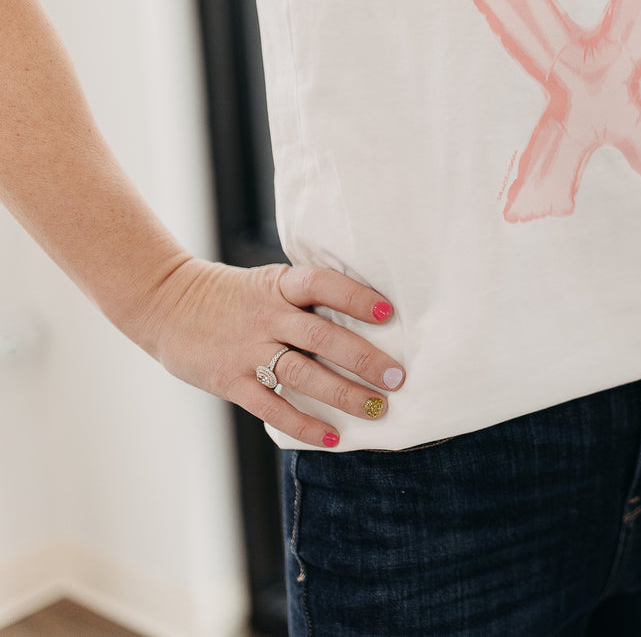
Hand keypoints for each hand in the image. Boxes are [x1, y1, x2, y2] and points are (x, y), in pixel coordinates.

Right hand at [135, 258, 404, 447]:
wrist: (164, 302)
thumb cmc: (233, 296)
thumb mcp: (268, 283)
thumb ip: (305, 299)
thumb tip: (368, 317)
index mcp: (279, 285)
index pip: (322, 285)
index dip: (355, 297)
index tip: (388, 313)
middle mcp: (266, 316)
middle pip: (322, 336)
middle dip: (364, 358)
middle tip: (396, 377)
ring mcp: (245, 349)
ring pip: (302, 374)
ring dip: (344, 394)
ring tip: (377, 409)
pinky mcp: (228, 380)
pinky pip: (271, 406)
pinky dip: (303, 424)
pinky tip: (332, 436)